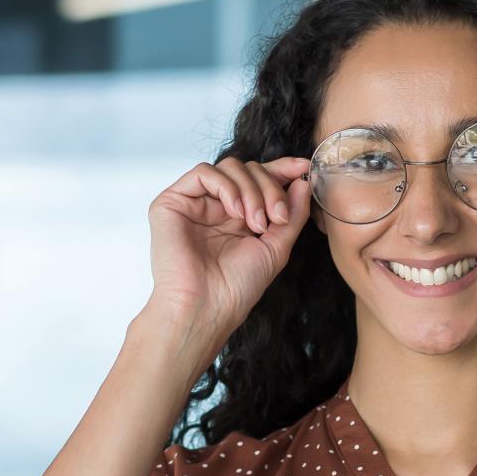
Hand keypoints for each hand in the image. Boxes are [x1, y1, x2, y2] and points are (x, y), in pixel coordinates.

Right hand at [144, 155, 313, 359]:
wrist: (206, 307)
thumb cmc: (236, 288)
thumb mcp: (276, 247)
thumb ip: (292, 214)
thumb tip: (302, 180)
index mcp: (238, 218)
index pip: (260, 180)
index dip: (282, 170)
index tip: (304, 168)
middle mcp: (215, 207)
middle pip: (248, 170)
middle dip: (270, 189)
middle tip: (276, 218)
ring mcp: (194, 203)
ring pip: (229, 168)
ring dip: (252, 191)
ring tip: (255, 223)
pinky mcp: (172, 202)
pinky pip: (204, 172)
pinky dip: (227, 187)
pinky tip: (234, 212)